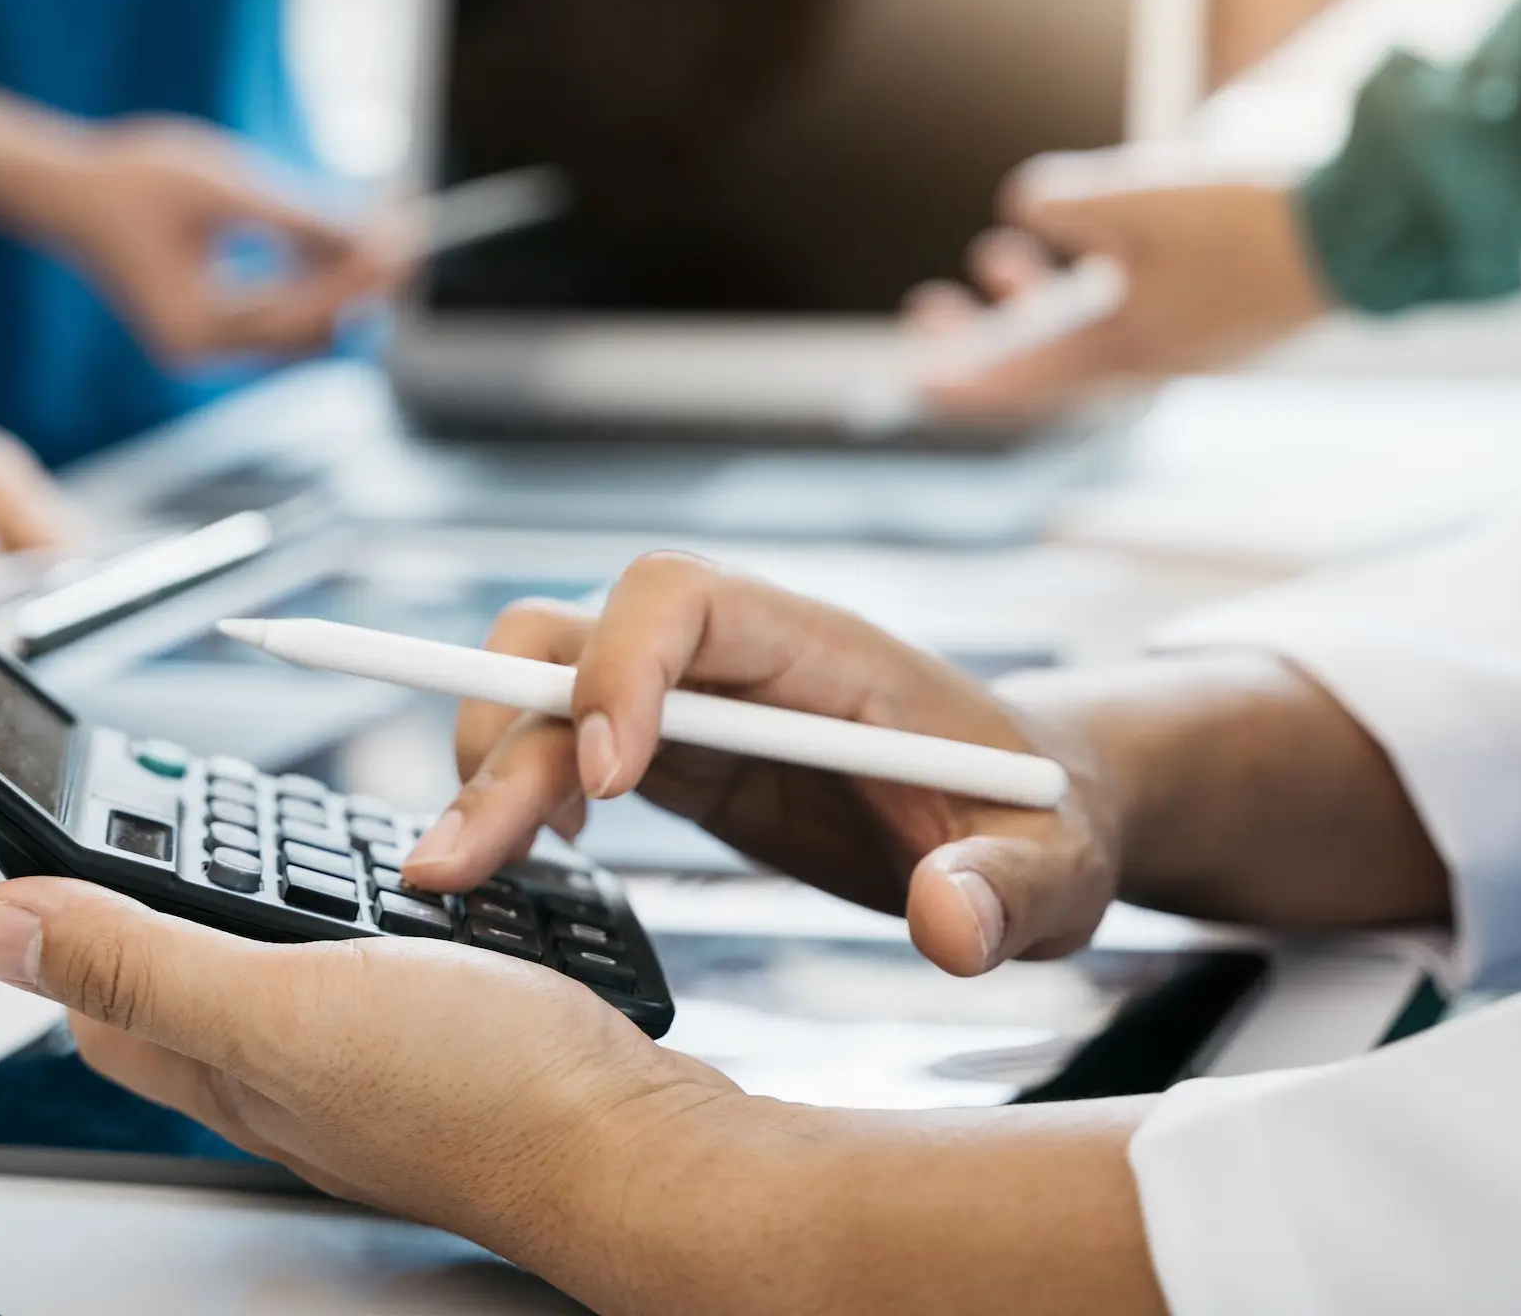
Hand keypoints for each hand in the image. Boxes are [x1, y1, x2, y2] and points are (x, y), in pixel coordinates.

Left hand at [0, 877, 740, 1264]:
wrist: (634, 1138)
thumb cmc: (479, 1090)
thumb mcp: (285, 1005)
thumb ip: (143, 964)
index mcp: (229, 1063)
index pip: (98, 1000)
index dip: (62, 917)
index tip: (49, 829)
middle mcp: (287, 1071)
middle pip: (183, 979)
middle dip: (163, 891)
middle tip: (159, 810)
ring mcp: (369, 1058)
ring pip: (280, 967)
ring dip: (264, 898)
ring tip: (257, 835)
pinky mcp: (445, 1036)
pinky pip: (371, 964)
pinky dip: (361, 915)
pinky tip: (391, 889)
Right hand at [38, 117, 399, 366]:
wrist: (65, 187)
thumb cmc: (130, 178)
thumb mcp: (225, 187)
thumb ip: (298, 219)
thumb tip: (373, 239)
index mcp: (197, 328)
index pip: (307, 313)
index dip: (364, 276)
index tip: (409, 236)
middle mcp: (203, 352)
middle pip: (314, 329)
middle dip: (366, 282)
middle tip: (416, 232)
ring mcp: (206, 344)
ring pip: (304, 325)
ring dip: (349, 282)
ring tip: (393, 229)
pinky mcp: (211, 326)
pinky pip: (283, 313)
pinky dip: (318, 280)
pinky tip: (351, 240)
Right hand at [402, 554, 1121, 977]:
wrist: (1032, 810)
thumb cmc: (1045, 816)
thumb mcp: (1060, 864)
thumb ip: (1010, 888)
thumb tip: (945, 926)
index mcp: (818, 646)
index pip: (677, 593)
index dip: (621, 665)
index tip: (612, 782)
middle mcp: (736, 658)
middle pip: (571, 635)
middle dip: (502, 729)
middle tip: (460, 859)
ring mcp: (695, 704)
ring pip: (541, 682)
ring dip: (485, 761)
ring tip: (462, 870)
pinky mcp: (678, 757)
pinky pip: (561, 744)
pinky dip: (514, 791)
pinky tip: (526, 864)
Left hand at [910, 151, 1330, 419]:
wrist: (1359, 240)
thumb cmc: (1252, 225)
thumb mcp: (1144, 201)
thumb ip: (1071, 202)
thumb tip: (1022, 203)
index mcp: (1119, 350)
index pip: (1015, 381)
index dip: (957, 384)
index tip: (909, 384)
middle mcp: (1141, 359)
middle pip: (1035, 363)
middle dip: (977, 339)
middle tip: (928, 313)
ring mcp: (1175, 342)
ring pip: (1076, 334)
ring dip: (1027, 302)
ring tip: (993, 256)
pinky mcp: (1202, 319)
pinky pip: (1118, 314)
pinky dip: (1081, 286)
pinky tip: (1079, 236)